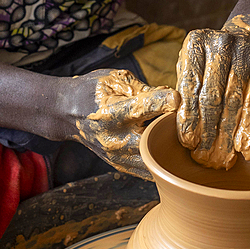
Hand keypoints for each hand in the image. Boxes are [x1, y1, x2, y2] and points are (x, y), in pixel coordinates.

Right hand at [65, 69, 179, 178]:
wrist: (66, 113)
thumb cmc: (91, 91)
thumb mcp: (113, 79)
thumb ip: (142, 89)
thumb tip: (170, 96)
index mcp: (109, 113)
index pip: (141, 108)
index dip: (163, 101)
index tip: (177, 97)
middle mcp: (112, 139)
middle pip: (153, 139)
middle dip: (172, 129)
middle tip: (183, 118)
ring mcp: (117, 157)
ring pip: (154, 159)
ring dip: (169, 146)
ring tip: (177, 132)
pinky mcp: (121, 166)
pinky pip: (149, 169)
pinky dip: (161, 159)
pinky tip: (168, 145)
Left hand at [176, 16, 249, 169]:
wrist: (247, 39)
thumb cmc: (210, 63)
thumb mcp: (192, 68)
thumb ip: (186, 93)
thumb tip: (186, 135)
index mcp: (195, 42)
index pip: (189, 86)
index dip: (188, 117)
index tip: (188, 143)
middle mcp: (221, 43)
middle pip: (212, 97)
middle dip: (208, 131)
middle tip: (205, 157)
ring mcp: (246, 52)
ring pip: (235, 102)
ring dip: (229, 135)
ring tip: (223, 158)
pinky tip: (245, 146)